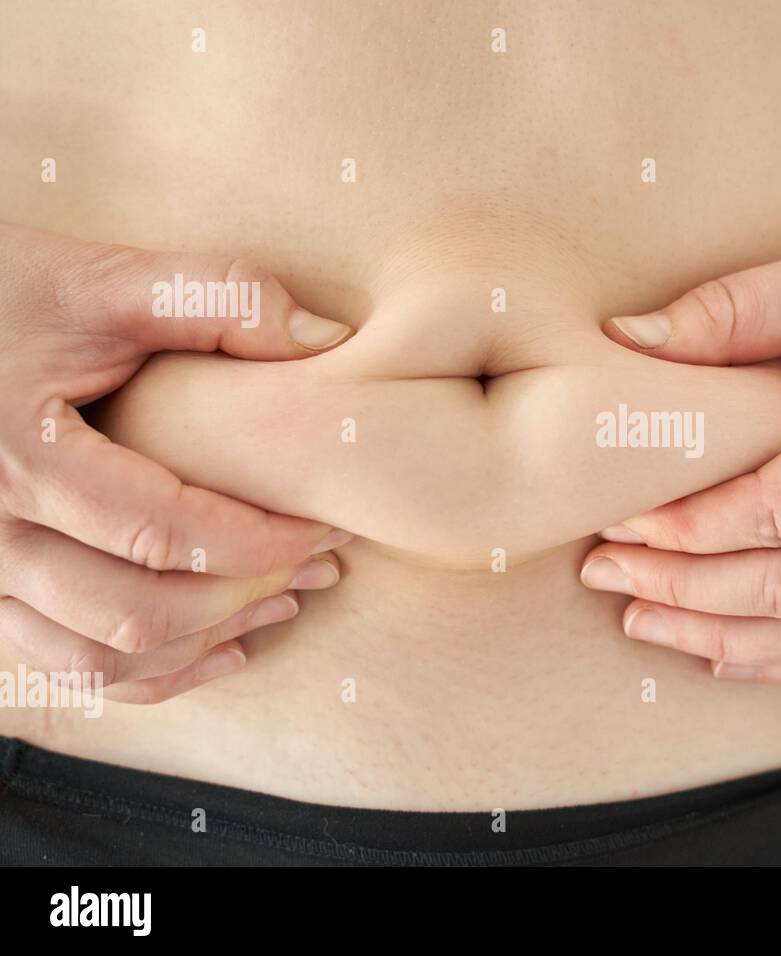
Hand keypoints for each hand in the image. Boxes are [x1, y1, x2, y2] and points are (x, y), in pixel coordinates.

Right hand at [0, 224, 353, 702]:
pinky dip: (151, 675)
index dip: (263, 541)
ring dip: (206, 641)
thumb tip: (329, 338)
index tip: (328, 522)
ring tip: (286, 599)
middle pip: (136, 613)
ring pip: (100, 659)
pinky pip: (66, 672)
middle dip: (245, 594)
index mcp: (19, 458)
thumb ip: (217, 299)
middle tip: (319, 560)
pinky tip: (226, 647)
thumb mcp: (99, 280)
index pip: (165, 533)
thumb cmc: (2, 293)